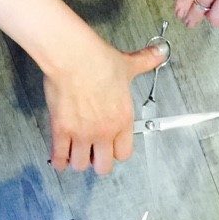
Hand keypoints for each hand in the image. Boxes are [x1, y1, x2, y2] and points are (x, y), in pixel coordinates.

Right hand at [44, 40, 166, 173]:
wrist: (73, 57)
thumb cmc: (98, 61)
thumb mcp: (128, 64)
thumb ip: (146, 61)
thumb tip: (159, 53)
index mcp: (122, 120)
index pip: (124, 153)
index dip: (116, 152)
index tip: (111, 147)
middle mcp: (104, 131)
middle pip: (104, 166)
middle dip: (98, 162)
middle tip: (93, 153)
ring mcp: (82, 133)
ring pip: (81, 164)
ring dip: (78, 160)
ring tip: (76, 153)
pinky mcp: (62, 130)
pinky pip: (60, 156)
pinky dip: (59, 160)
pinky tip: (60, 159)